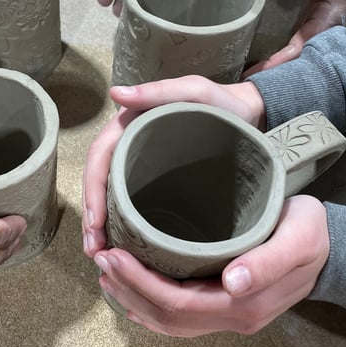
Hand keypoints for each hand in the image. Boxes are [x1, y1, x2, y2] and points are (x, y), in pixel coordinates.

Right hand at [82, 76, 264, 255]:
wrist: (253, 120)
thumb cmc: (223, 104)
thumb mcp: (194, 93)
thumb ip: (159, 91)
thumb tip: (116, 93)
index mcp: (131, 126)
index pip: (101, 158)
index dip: (93, 191)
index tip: (95, 223)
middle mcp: (131, 147)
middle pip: (101, 183)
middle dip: (92, 218)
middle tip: (94, 250)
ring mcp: (144, 167)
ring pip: (114, 197)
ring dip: (102, 227)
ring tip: (102, 255)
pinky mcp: (159, 184)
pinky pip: (134, 205)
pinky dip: (123, 227)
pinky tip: (125, 248)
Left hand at [93, 196, 328, 336]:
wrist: (329, 247)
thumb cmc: (310, 233)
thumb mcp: (299, 237)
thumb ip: (268, 261)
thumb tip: (232, 283)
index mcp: (244, 304)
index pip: (178, 303)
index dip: (140, 283)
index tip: (113, 254)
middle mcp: (231, 318)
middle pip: (166, 317)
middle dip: (127, 289)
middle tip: (100, 258)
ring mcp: (227, 318)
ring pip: (168, 322)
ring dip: (133, 299)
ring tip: (106, 272)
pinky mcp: (223, 308)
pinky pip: (179, 318)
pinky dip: (148, 306)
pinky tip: (131, 290)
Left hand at [245, 0, 345, 74]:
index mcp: (331, 14)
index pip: (305, 44)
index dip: (283, 61)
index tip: (261, 75)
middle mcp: (325, 24)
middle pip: (299, 57)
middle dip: (275, 73)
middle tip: (244, 88)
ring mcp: (319, 23)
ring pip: (297, 53)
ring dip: (275, 66)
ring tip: (247, 81)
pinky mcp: (313, 19)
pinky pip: (295, 41)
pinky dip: (279, 53)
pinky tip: (260, 60)